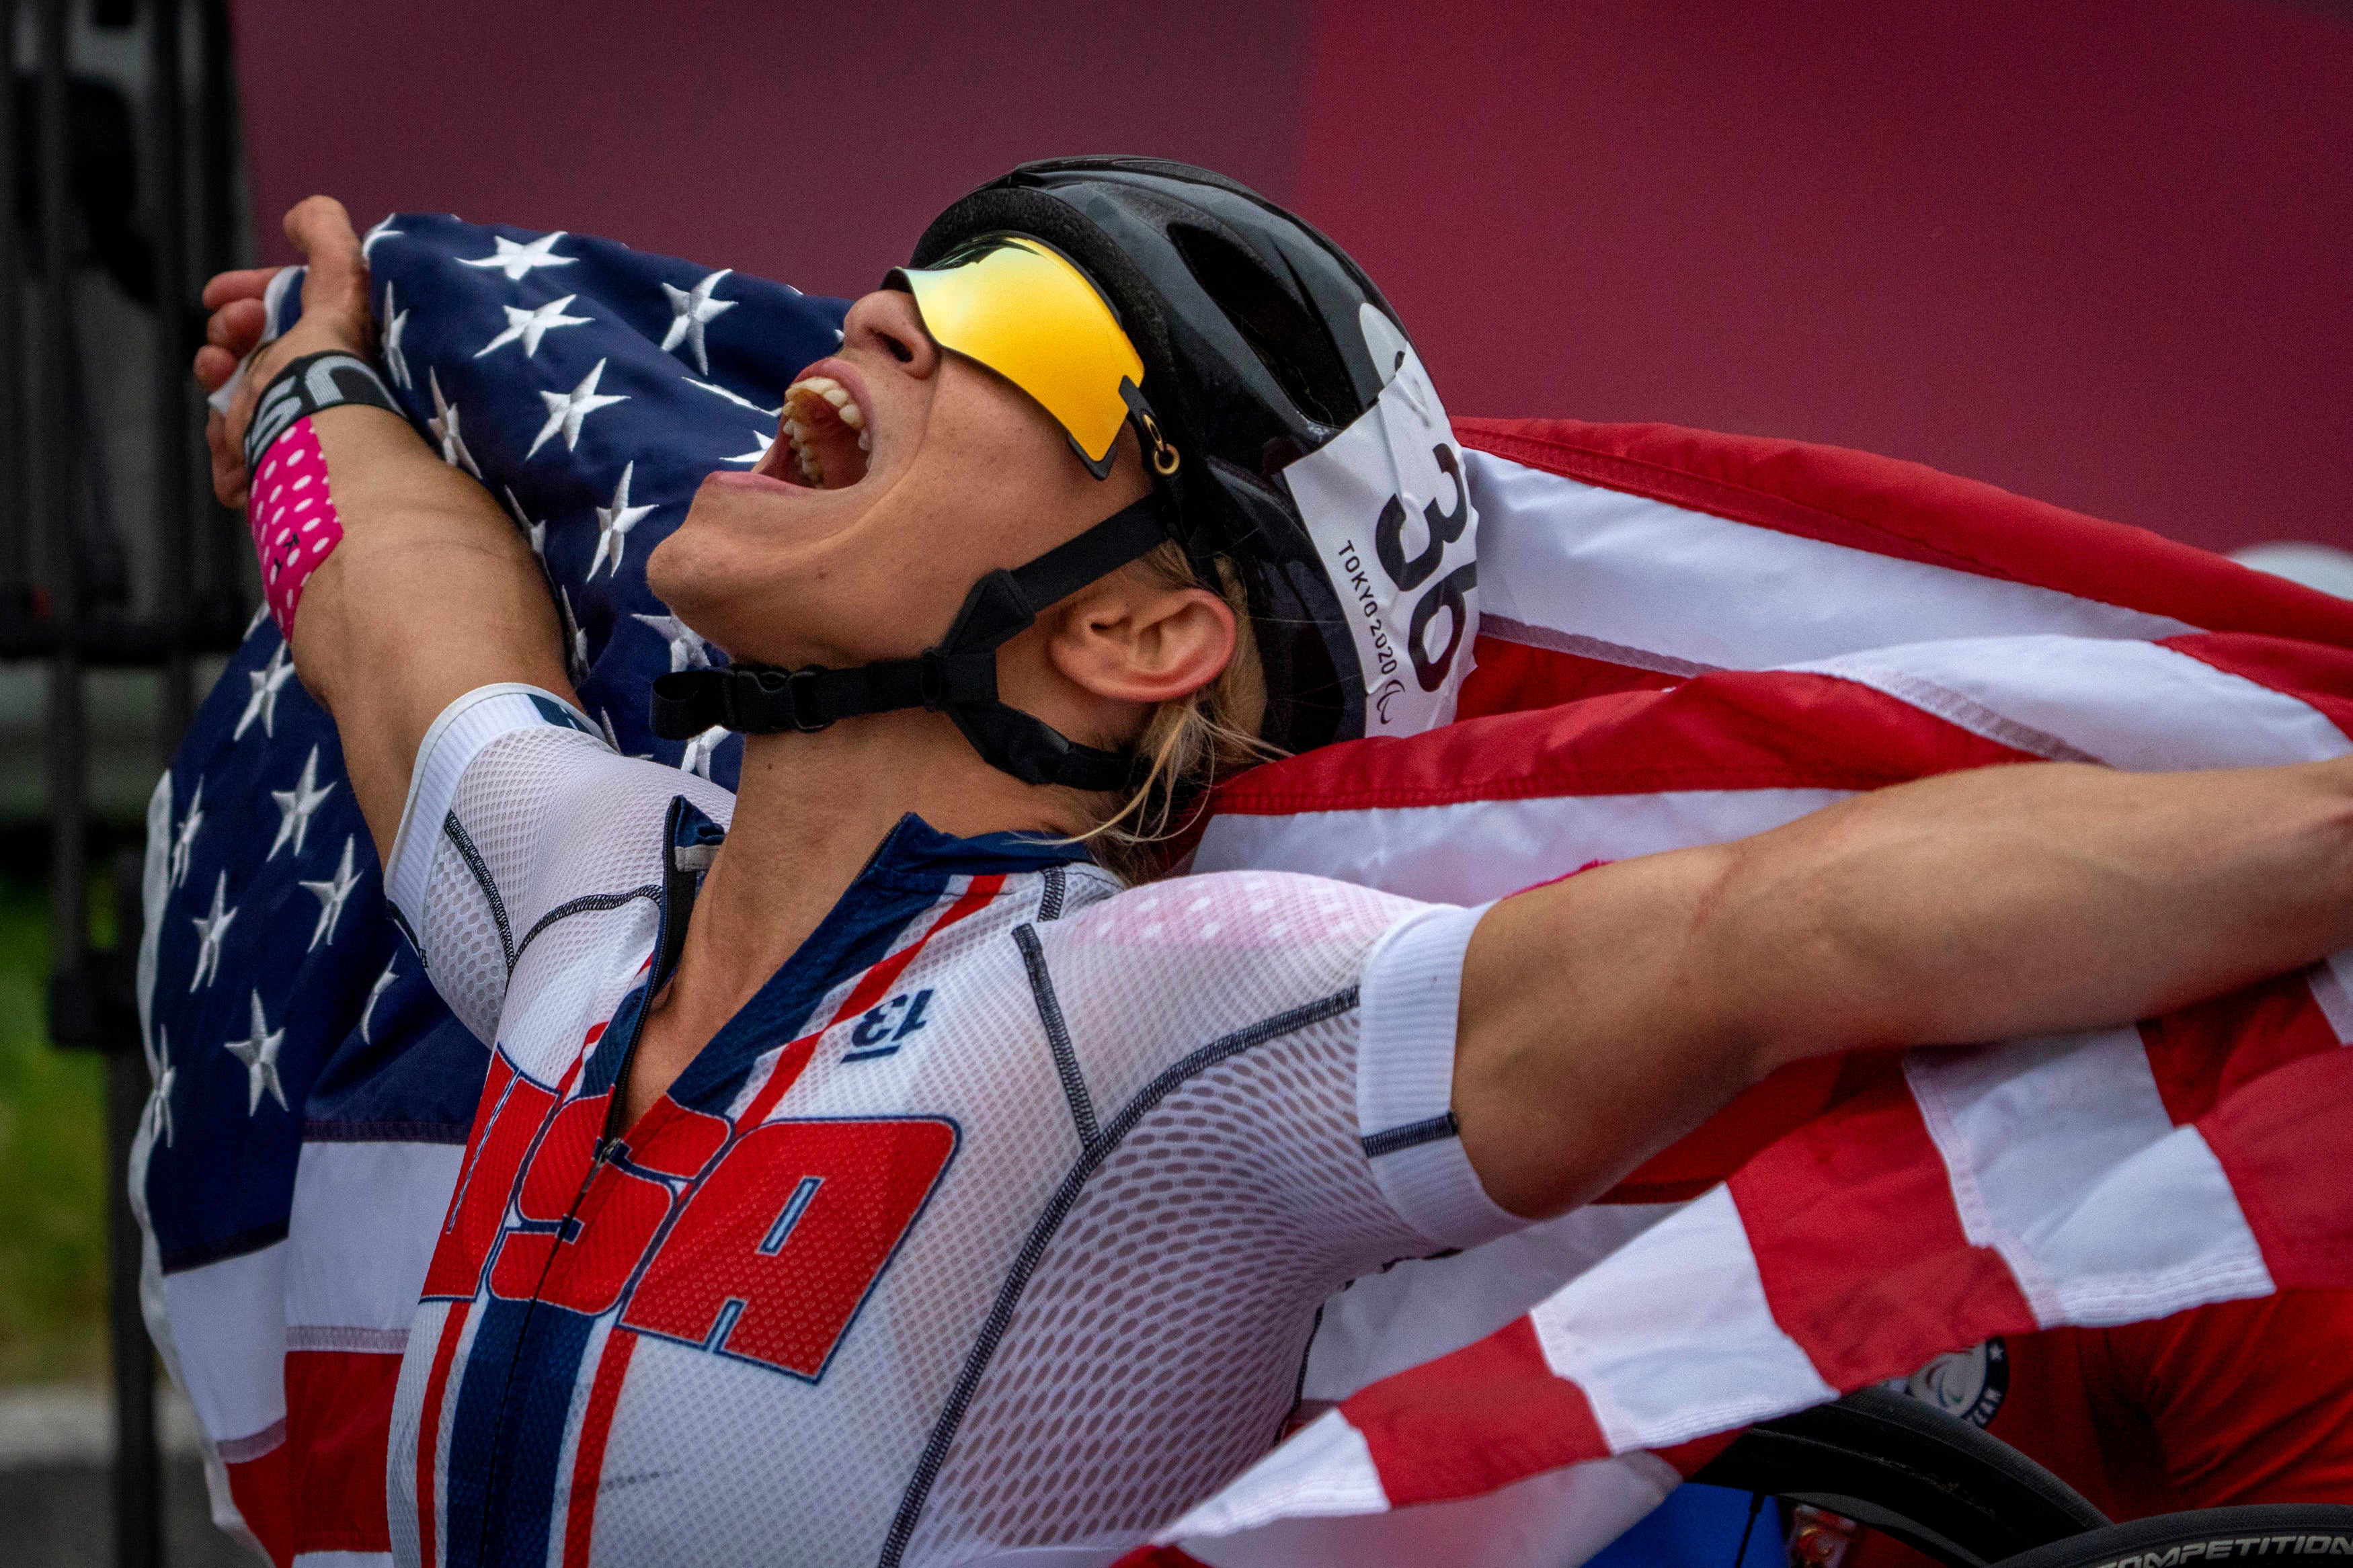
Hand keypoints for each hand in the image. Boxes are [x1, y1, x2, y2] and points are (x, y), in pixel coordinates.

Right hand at [193, 196, 376, 507]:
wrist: (324, 462)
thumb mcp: (337, 291)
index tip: (218, 296)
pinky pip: (235, 470)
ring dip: (220, 405)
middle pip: (247, 362)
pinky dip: (231, 462)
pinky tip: (240, 460)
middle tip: (227, 347)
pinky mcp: (277, 489)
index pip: (282, 316)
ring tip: (229, 405)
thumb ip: (329, 241)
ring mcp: (297, 444)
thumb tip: (307, 215)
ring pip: (232, 416)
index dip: (244, 296)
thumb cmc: (328, 377)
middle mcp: (320, 398)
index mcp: (334, 353)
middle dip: (222, 346)